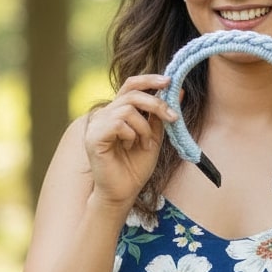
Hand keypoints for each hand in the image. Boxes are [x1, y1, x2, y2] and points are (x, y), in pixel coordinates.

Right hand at [83, 75, 175, 209]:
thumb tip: (178, 91)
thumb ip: (161, 115)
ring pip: (127, 109)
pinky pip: (118, 123)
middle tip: (172, 117)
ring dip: (144, 127)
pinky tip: (129, 147)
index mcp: (118, 112)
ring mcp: (97, 124)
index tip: (169, 81)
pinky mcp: (93, 136)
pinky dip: (130, 134)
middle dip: (156, 103)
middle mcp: (105, 114)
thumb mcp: (154, 136)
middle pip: (132, 93)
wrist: (123, 192)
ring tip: (144, 144)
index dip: (149, 79)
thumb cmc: (136, 167)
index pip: (131, 85)